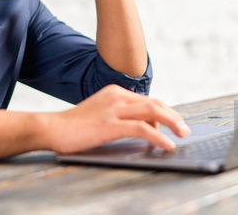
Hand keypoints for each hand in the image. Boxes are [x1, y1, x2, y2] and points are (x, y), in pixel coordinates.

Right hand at [43, 85, 189, 153]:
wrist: (51, 128)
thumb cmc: (73, 126)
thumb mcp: (99, 114)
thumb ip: (117, 116)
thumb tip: (139, 128)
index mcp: (114, 92)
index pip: (147, 99)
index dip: (164, 111)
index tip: (174, 122)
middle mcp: (117, 97)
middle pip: (154, 103)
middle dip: (173, 116)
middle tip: (185, 129)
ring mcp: (114, 109)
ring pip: (153, 112)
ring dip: (172, 123)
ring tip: (183, 135)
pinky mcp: (110, 124)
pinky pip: (142, 129)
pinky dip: (158, 137)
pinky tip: (167, 145)